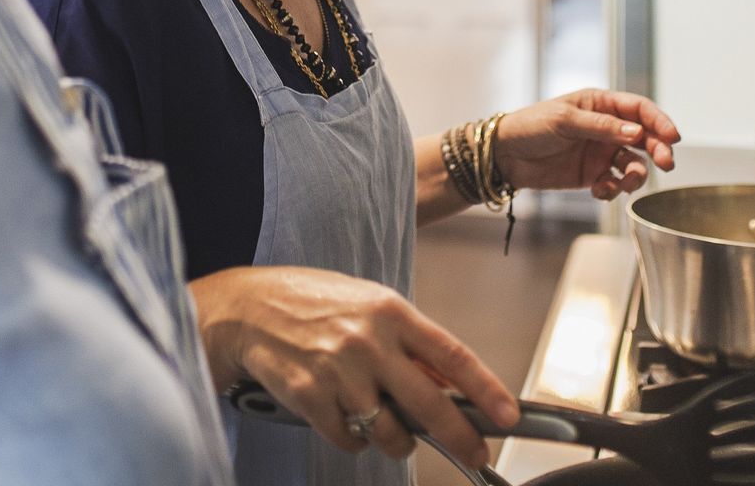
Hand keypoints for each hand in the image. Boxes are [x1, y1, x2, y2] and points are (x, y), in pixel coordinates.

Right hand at [192, 265, 519, 468]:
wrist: (247, 308)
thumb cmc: (310, 302)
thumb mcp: (367, 305)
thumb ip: (406, 343)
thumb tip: (444, 386)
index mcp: (391, 311)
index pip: (452, 355)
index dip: (485, 388)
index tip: (507, 414)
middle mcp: (369, 341)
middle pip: (429, 404)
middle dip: (460, 437)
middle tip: (474, 452)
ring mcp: (339, 371)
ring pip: (389, 432)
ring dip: (394, 439)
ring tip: (381, 421)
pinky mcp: (311, 397)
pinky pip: (349, 440)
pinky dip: (352, 438)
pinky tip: (341, 415)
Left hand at [493, 89, 678, 199]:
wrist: (505, 156)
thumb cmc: (530, 126)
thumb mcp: (564, 121)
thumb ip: (602, 127)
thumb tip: (637, 132)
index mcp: (600, 104)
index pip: (639, 109)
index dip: (660, 121)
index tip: (673, 137)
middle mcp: (606, 127)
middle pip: (645, 137)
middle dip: (658, 150)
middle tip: (666, 164)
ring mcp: (601, 151)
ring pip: (634, 164)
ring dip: (636, 175)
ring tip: (625, 184)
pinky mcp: (593, 174)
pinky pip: (615, 183)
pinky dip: (613, 189)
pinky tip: (601, 190)